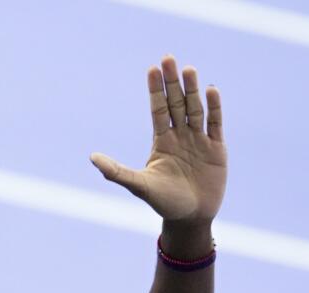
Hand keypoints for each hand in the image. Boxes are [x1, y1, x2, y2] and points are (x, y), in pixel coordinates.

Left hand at [91, 55, 226, 225]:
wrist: (190, 218)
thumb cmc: (163, 203)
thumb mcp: (139, 185)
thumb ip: (117, 171)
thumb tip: (92, 158)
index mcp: (162, 142)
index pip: (158, 110)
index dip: (156, 90)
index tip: (152, 69)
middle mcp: (180, 137)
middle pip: (177, 104)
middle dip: (173, 83)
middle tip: (169, 58)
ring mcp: (199, 141)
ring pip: (195, 109)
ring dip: (192, 90)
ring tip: (189, 69)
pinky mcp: (217, 149)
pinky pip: (215, 124)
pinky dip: (214, 108)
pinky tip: (211, 91)